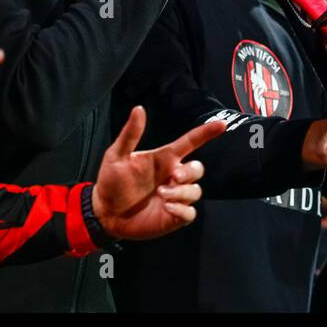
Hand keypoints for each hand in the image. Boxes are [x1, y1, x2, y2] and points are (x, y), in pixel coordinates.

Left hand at [90, 107, 225, 240]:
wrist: (105, 213)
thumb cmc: (111, 182)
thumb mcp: (116, 155)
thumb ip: (130, 134)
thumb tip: (138, 109)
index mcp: (164, 159)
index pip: (190, 143)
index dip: (206, 133)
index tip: (222, 125)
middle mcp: (172, 176)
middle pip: (197, 169)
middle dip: (189, 172)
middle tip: (172, 177)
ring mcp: (175, 197)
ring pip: (195, 191)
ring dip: (181, 192)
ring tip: (161, 195)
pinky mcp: (174, 217)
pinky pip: (190, 213)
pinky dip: (182, 210)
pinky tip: (167, 208)